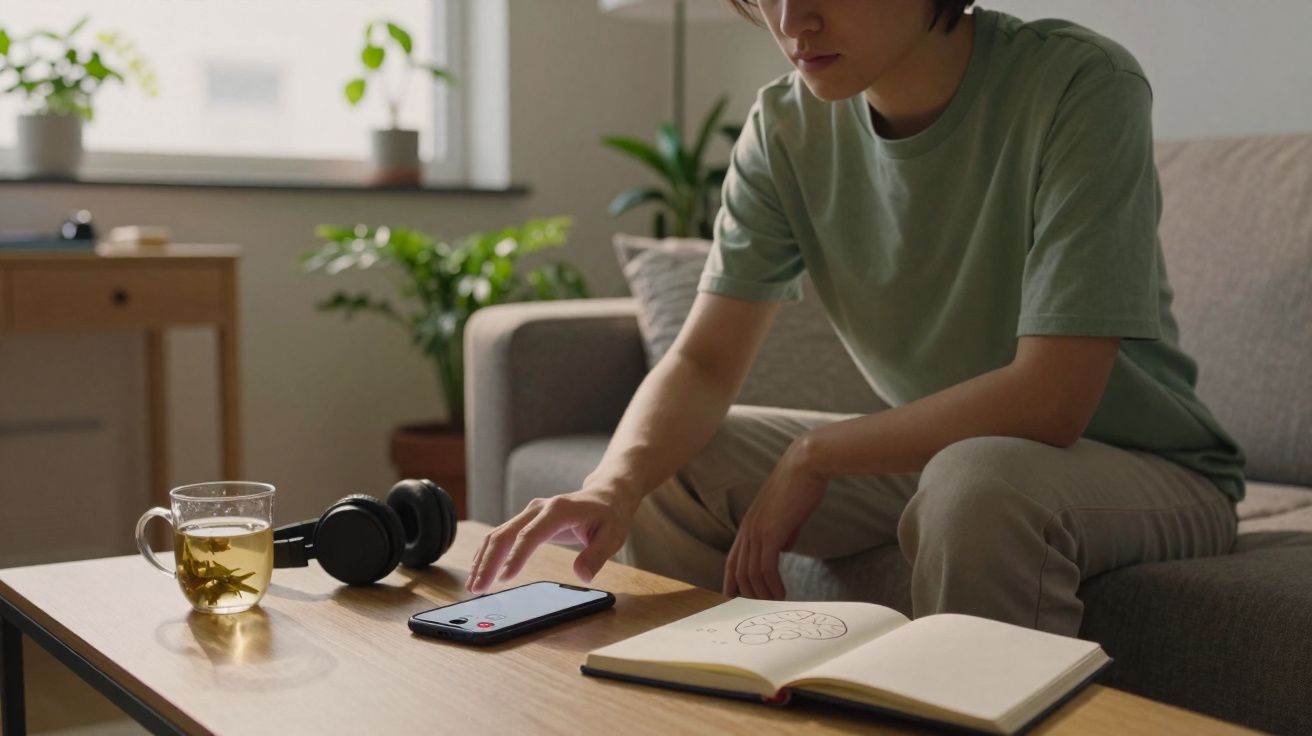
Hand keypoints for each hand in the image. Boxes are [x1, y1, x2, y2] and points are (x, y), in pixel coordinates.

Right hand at [466, 487, 638, 594]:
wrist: (606, 495)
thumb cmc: (609, 515)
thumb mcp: (612, 536)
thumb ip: (597, 556)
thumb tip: (582, 577)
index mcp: (559, 510)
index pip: (531, 535)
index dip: (516, 556)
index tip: (504, 579)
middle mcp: (539, 508)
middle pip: (505, 534)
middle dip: (488, 562)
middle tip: (478, 589)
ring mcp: (530, 512)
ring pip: (498, 534)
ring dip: (483, 559)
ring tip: (473, 585)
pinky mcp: (526, 519)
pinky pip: (501, 534)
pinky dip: (488, 552)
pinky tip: (480, 569)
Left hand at [723, 438, 828, 599]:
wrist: (806, 465)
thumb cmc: (800, 486)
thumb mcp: (788, 514)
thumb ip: (784, 532)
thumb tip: (784, 548)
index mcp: (750, 524)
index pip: (733, 558)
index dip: (731, 578)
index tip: (732, 596)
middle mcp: (748, 529)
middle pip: (739, 570)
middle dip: (748, 593)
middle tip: (761, 609)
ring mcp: (758, 531)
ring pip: (751, 572)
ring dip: (762, 593)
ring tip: (774, 605)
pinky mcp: (771, 532)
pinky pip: (766, 567)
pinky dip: (772, 584)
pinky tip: (781, 594)